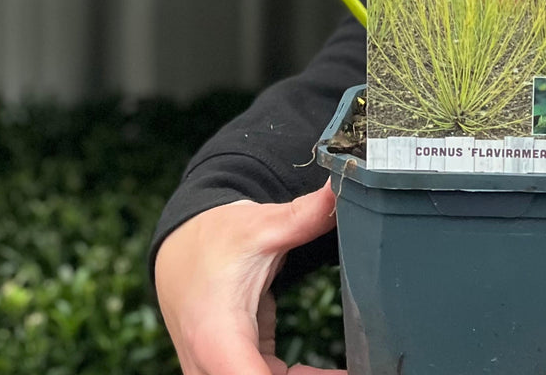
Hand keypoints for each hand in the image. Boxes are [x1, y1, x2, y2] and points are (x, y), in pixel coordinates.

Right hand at [155, 184, 342, 374]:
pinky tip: (338, 372)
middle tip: (365, 365)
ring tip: (357, 366)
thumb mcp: (261, 226)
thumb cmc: (215, 238)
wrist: (180, 248)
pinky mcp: (231, 370)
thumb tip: (340, 189)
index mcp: (218, 339)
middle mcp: (211, 368)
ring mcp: (217, 373)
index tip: (344, 373)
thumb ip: (304, 216)